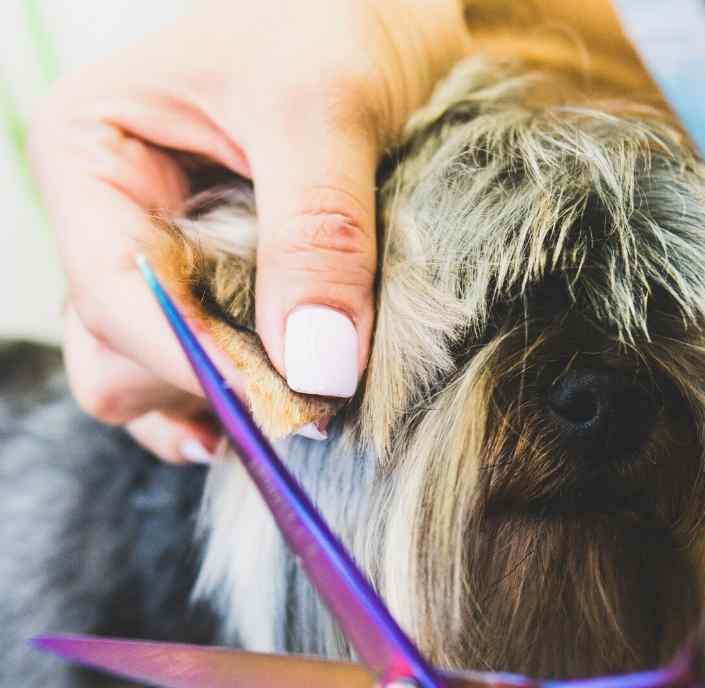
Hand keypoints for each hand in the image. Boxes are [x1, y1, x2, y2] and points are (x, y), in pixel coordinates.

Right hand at [28, 0, 466, 461]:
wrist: (386, 14)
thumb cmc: (337, 19)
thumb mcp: (324, 107)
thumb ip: (317, 233)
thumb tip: (314, 366)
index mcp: (93, 156)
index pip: (110, 292)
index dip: (191, 358)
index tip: (283, 398)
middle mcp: (113, 223)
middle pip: (114, 356)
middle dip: (205, 387)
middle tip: (307, 402)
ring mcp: (161, 267)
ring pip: (152, 384)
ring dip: (226, 404)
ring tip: (308, 402)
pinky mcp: (215, 295)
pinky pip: (199, 384)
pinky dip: (239, 405)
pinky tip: (286, 406)